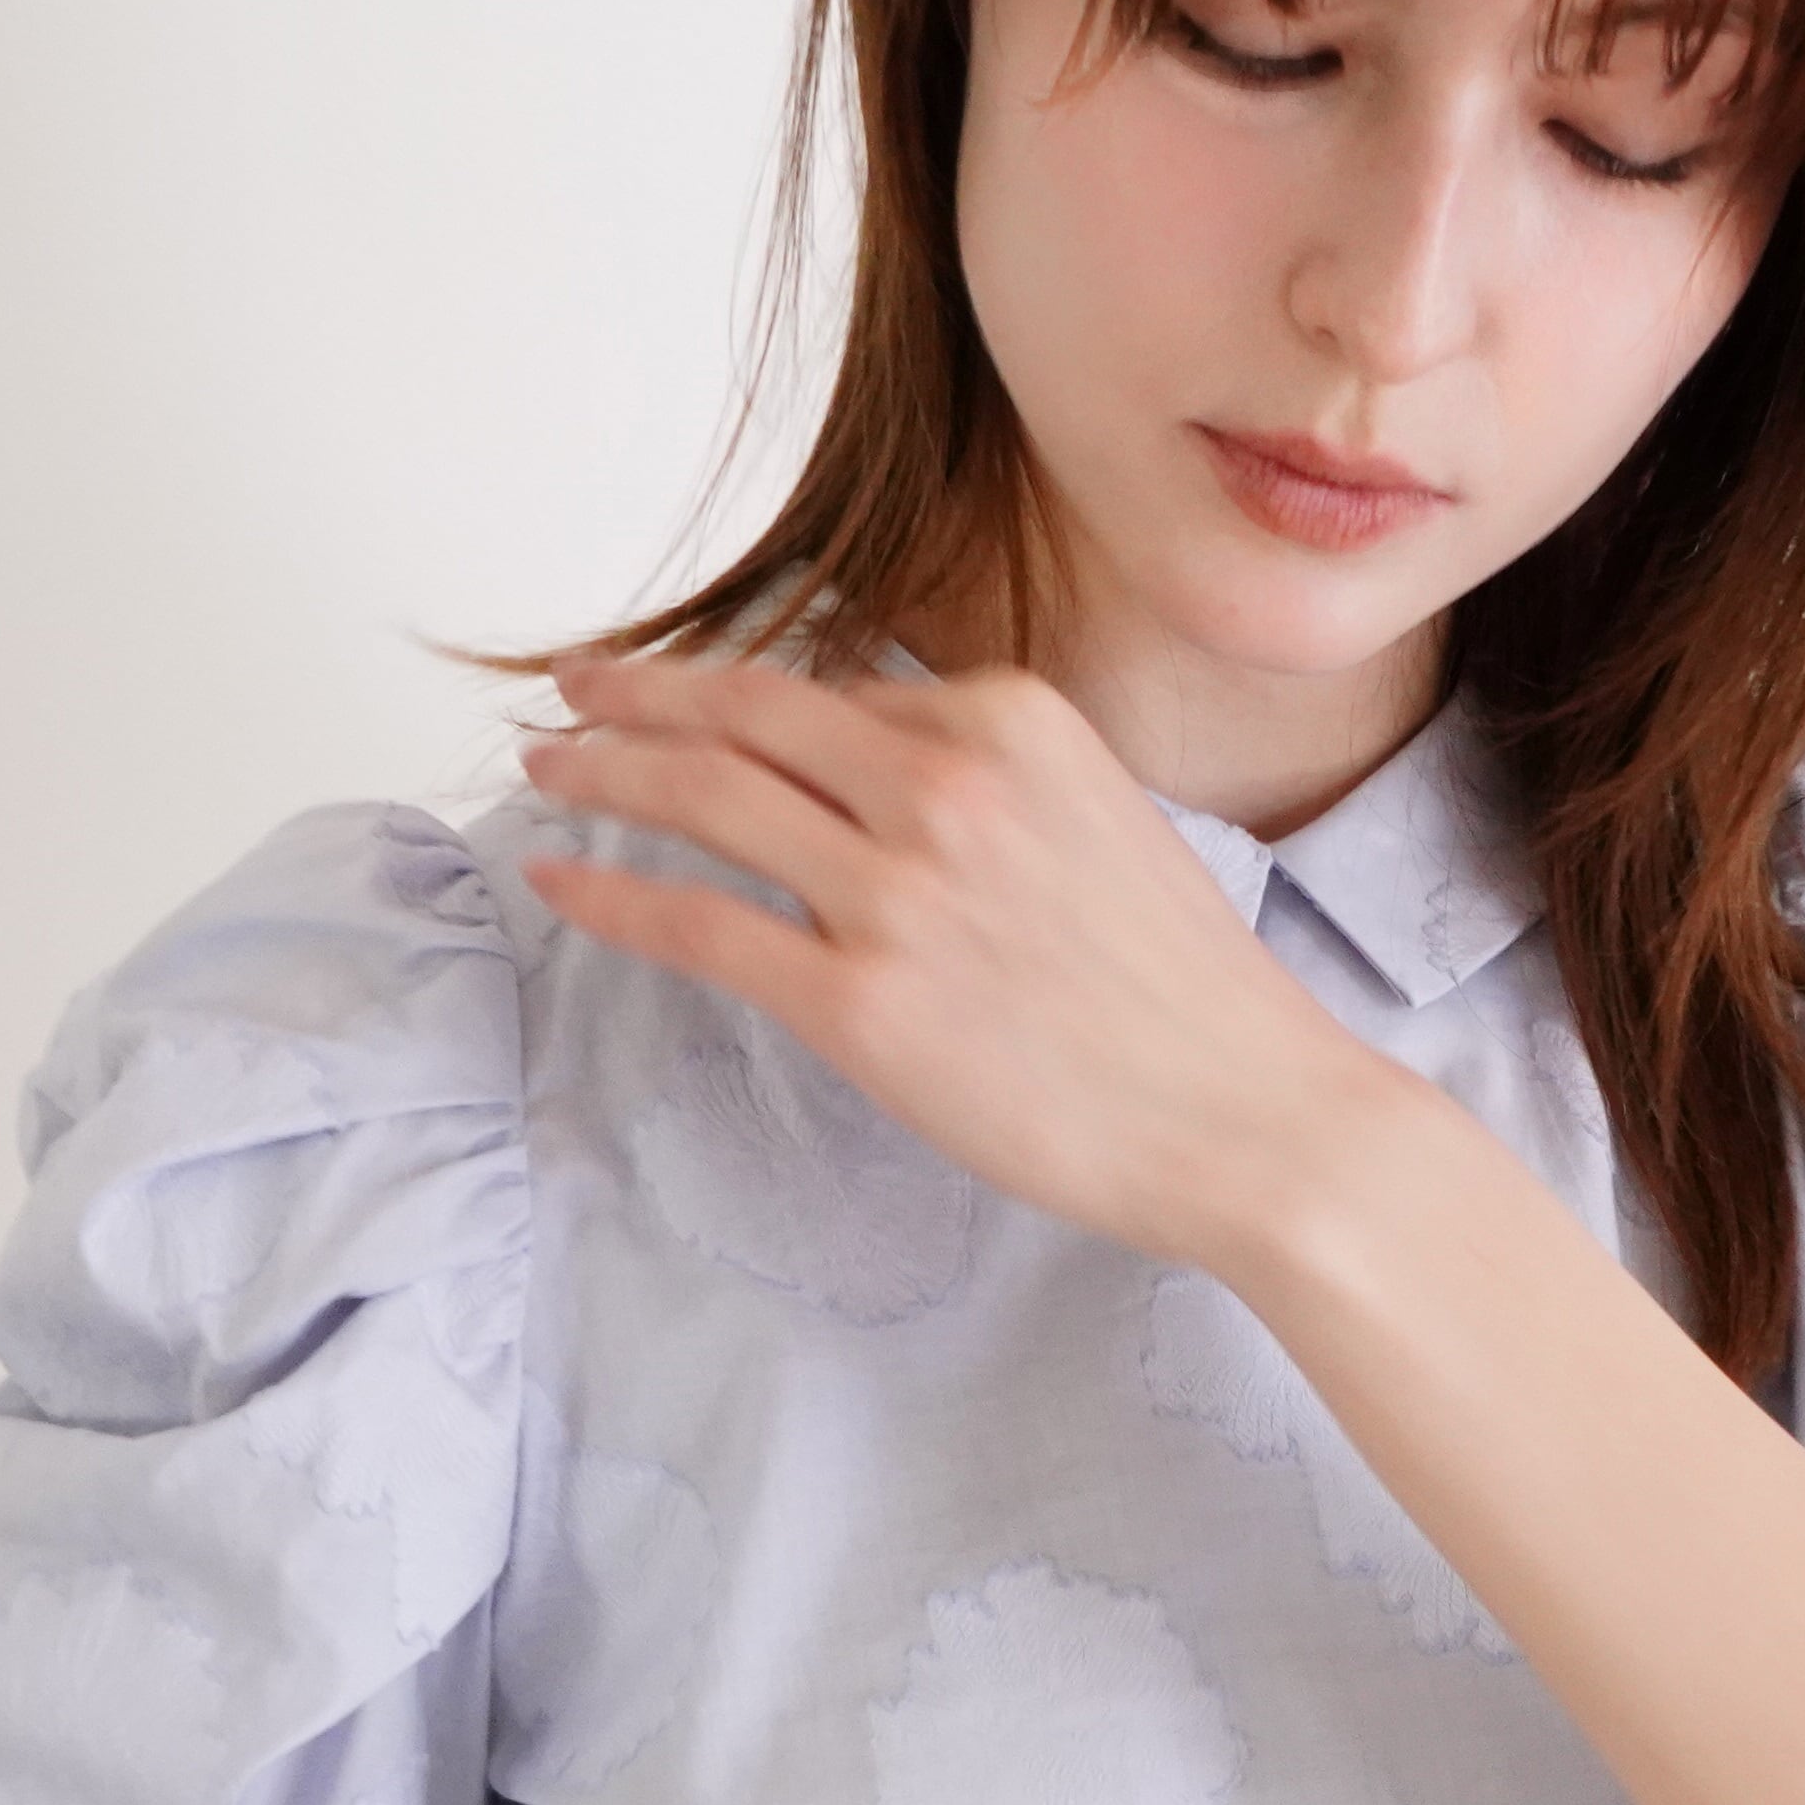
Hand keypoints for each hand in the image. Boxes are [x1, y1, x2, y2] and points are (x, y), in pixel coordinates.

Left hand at [517, 650, 1411, 1275]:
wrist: (1255, 1116)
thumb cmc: (1197, 1000)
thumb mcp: (1109, 824)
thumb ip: (1001, 783)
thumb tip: (886, 773)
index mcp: (1015, 722)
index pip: (842, 689)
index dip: (743, 687)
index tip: (683, 692)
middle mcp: (945, 784)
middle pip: (745, 712)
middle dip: (639, 694)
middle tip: (574, 688)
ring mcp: (896, 892)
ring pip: (703, 798)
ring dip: (602, 772)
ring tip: (548, 766)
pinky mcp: (860, 1002)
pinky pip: (697, 924)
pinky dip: (609, 893)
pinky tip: (558, 878)